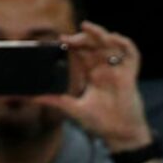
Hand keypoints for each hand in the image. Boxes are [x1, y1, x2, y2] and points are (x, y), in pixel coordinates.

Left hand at [41, 20, 150, 153]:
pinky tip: (113, 38)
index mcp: (91, 73)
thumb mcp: (73, 109)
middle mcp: (104, 67)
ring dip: (100, 33)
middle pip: (94, 43)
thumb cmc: (99, 122)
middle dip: (84, 36)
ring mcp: (117, 68)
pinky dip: (124, 43)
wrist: (119, 134)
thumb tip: (31, 98)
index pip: (82, 51)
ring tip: (88, 29)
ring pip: (111, 42)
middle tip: (71, 37)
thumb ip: (54, 100)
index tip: (61, 39)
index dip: (73, 42)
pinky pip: (131, 53)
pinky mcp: (130, 73)